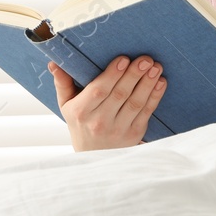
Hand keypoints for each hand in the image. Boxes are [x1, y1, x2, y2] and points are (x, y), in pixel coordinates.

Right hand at [49, 55, 166, 151]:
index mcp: (81, 112)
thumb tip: (54, 63)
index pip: (98, 90)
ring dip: (148, 83)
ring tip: (156, 67)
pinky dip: (155, 97)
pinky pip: (147, 112)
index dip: (112, 75)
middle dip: (134, 75)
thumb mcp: (66, 106)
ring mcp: (118, 130)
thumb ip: (62, 83)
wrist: (93, 156)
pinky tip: (161, 82)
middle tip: (146, 59)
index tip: (123, 59)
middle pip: (120, 94)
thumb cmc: (80, 124)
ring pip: (136, 103)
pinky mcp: (134, 135)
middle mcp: (99, 122)